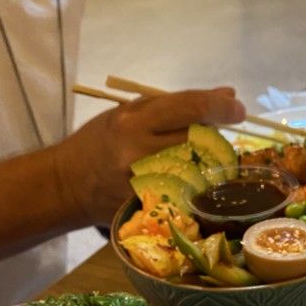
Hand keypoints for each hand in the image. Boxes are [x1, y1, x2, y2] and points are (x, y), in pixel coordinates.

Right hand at [52, 87, 245, 223]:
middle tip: (219, 136)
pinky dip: (195, 186)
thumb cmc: (98, 143)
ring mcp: (145, 185)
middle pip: (199, 140)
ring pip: (197, 169)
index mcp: (133, 122)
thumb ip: (174, 106)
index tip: (238, 109)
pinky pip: (185, 195)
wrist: (67, 185)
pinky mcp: (148, 208)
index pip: (189, 108)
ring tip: (198, 158)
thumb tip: (226, 97)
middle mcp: (140, 153)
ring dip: (208, 162)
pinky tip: (190, 182)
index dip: (219, 107)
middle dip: (215, 136)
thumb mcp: (128, 114)